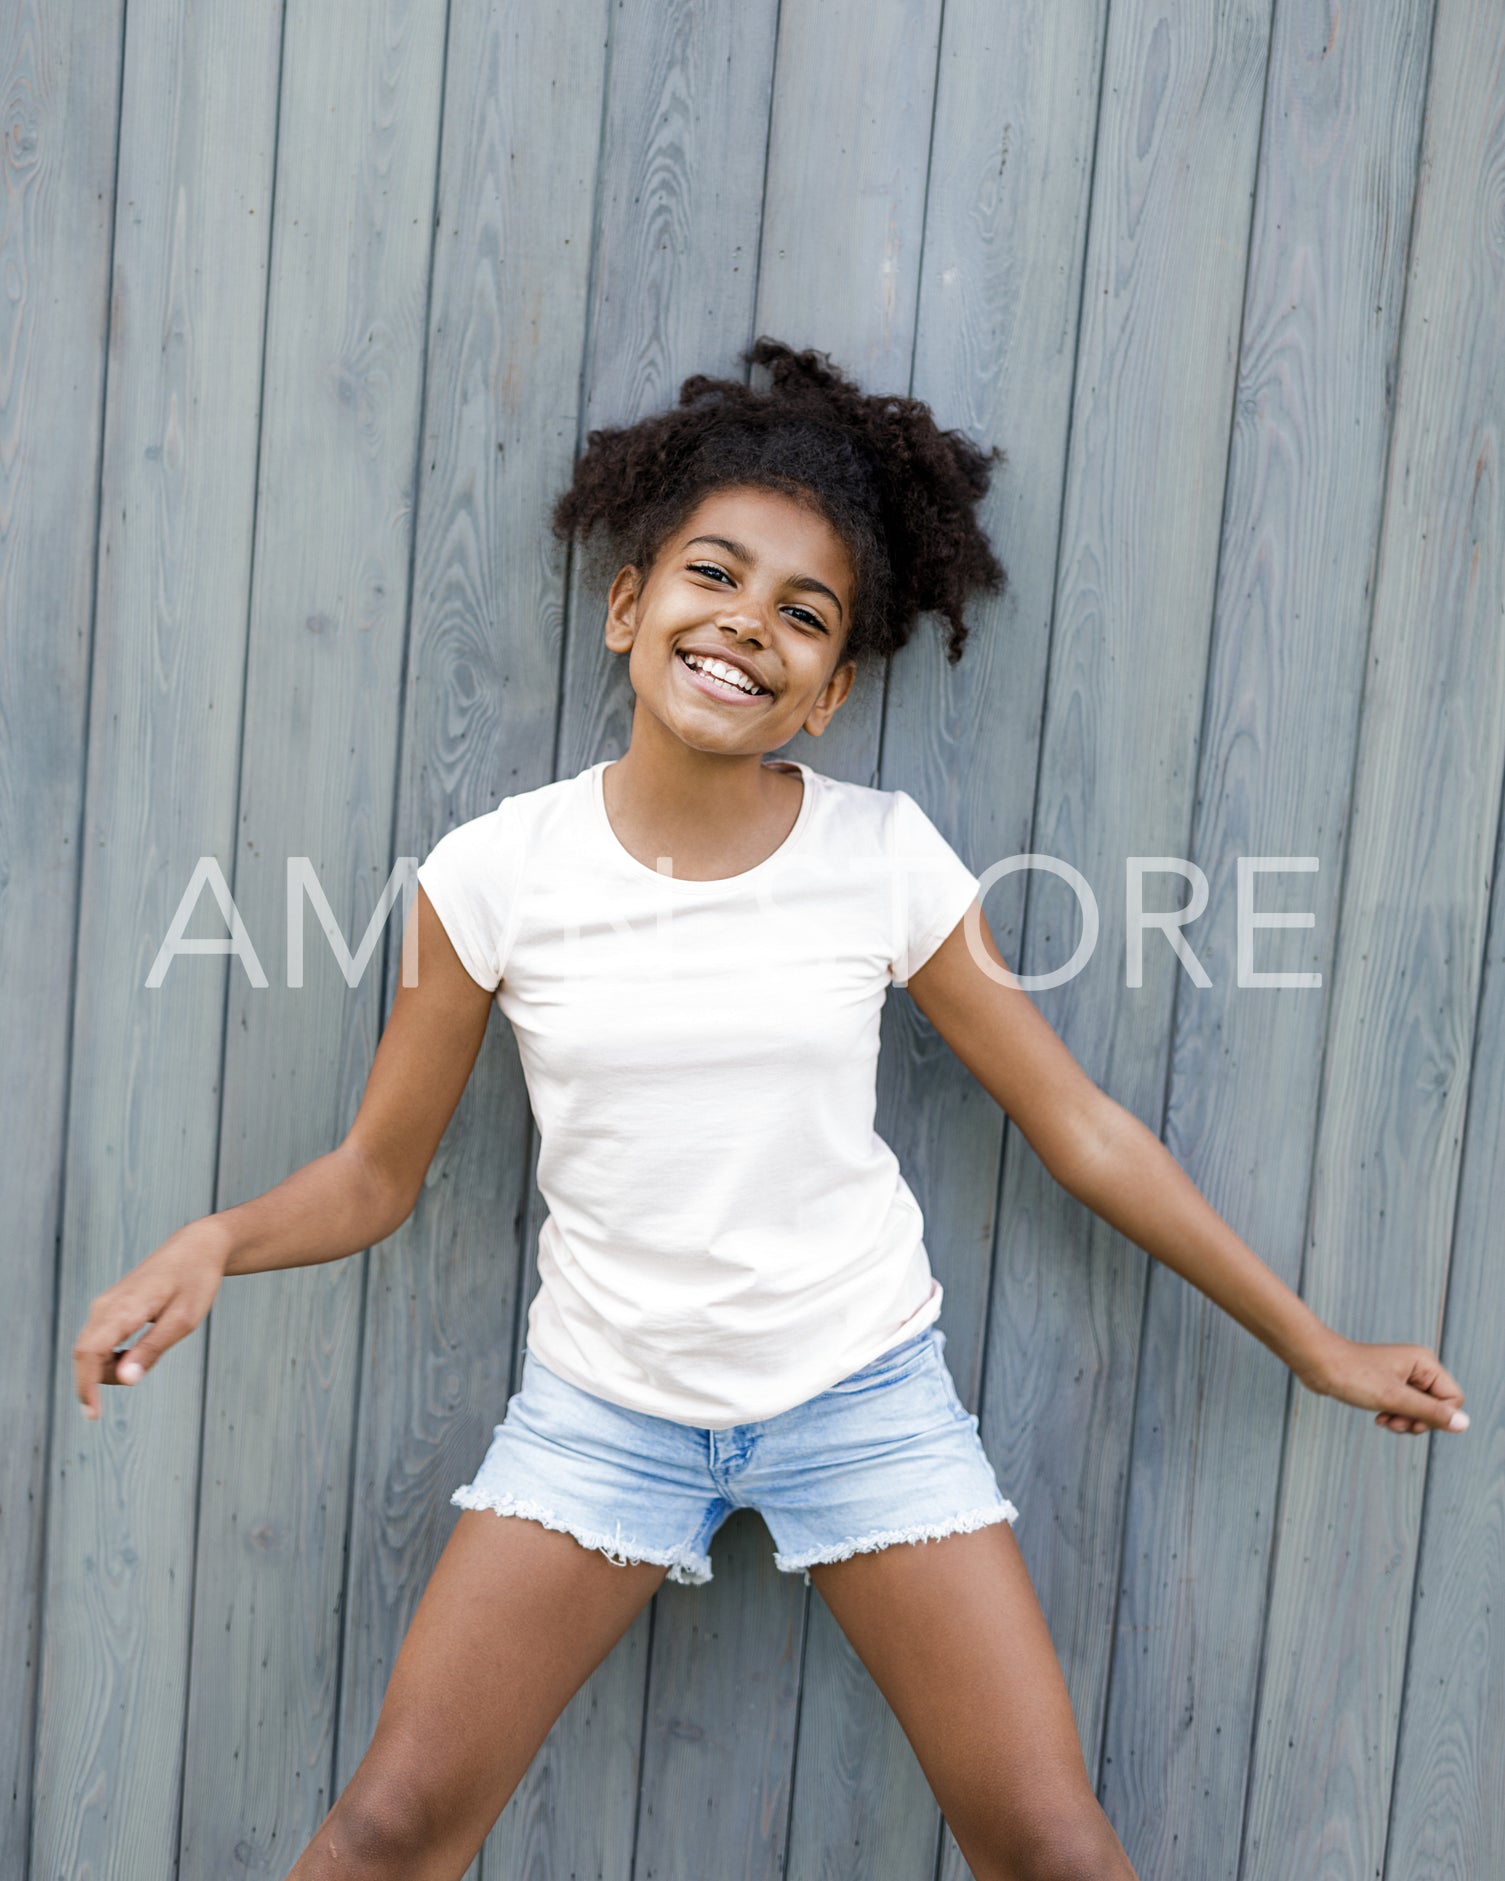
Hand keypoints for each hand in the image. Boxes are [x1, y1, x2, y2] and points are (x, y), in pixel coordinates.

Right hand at [73, 1219, 230, 1420]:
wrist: (196, 1248)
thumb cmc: (194, 1282)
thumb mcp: (183, 1320)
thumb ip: (151, 1350)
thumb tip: (125, 1380)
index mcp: (124, 1308)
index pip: (89, 1353)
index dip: (86, 1386)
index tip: (93, 1415)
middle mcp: (106, 1306)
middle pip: (85, 1355)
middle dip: (98, 1380)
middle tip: (139, 1375)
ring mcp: (105, 1305)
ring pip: (89, 1349)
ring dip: (106, 1368)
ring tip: (145, 1358)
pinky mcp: (109, 1307)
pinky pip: (97, 1340)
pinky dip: (108, 1357)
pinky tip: (132, 1355)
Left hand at [1302, 1330, 1467, 1435]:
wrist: (1316, 1363)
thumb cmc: (1353, 1375)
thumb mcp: (1394, 1398)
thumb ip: (1430, 1412)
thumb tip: (1464, 1424)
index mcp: (1425, 1363)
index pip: (1453, 1399)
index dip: (1437, 1417)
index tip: (1412, 1422)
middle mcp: (1417, 1367)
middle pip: (1437, 1406)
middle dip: (1418, 1420)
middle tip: (1395, 1423)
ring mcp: (1402, 1375)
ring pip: (1420, 1409)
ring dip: (1404, 1420)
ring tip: (1384, 1420)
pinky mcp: (1387, 1383)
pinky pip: (1403, 1406)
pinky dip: (1394, 1415)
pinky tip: (1378, 1417)